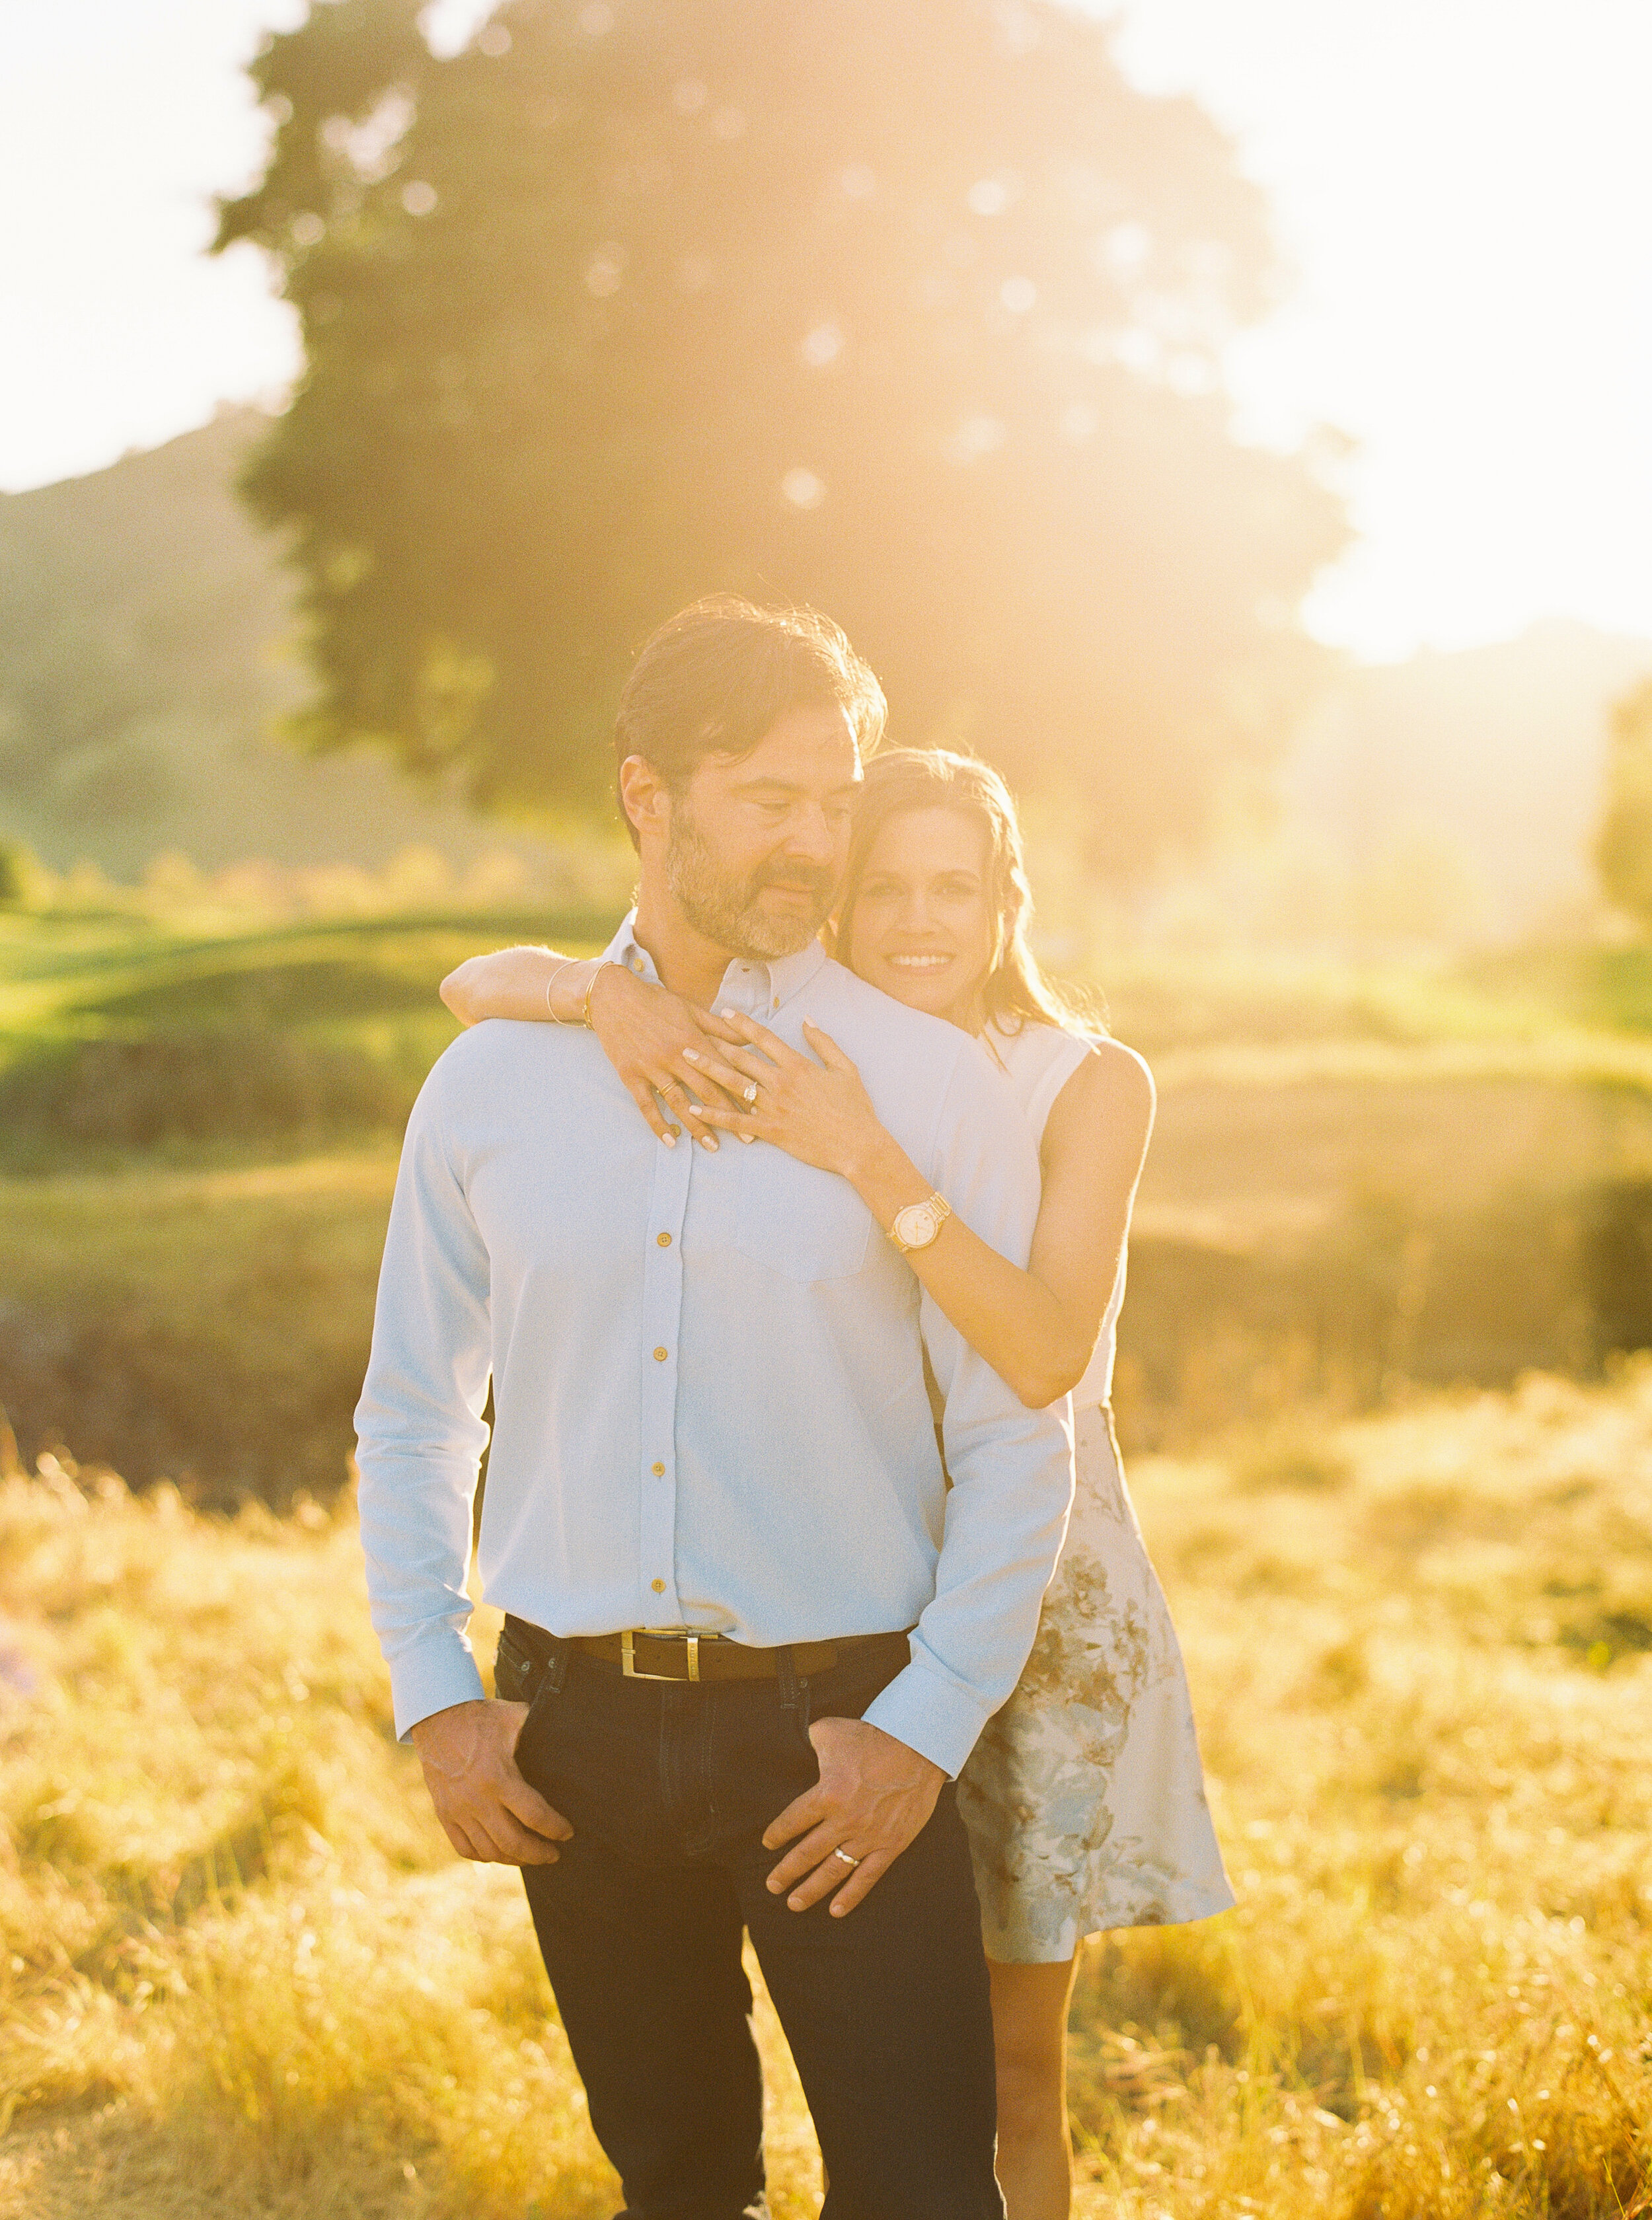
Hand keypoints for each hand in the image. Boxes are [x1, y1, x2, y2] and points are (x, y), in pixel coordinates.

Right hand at [409, 1698, 573, 1864]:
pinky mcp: (444, 1815)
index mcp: (498, 1777)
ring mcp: (458, 1811)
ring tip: (531, 1856)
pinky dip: (485, 1856)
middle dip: (539, 1853)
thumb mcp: (514, 1717)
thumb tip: (568, 1734)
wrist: (436, 1718)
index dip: (556, 1828)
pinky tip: (500, 1853)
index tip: (568, 1832)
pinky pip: (465, 1849)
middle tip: (554, 1854)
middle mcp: (476, 1800)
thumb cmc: (481, 1717)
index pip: (534, 1815)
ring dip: (514, 1859)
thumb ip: (539, 1728)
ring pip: (490, 1851)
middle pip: (513, 1843)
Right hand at [586, 967, 756, 1149]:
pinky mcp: (631, 1075)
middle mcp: (675, 1056)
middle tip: (748, 1137)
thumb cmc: (656, 1001)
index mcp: (693, 1039)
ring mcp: (652, 1067)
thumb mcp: (691, 1009)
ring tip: (713, 1146)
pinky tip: (670, 1142)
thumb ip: (720, 1028)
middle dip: (729, 1116)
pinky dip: (658, 1125)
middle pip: (707, 1091)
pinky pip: (646, 1105)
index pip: (724, 1071)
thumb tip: (749, 1038)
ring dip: (698, 1126)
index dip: (742, 1091)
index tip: (759, 1109)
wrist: (613, 996)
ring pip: (679, 1103)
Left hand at [695, 1014, 885, 1178]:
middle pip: (740, 1058)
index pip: (763, 1038)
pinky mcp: (770, 1130)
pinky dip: (714, 1114)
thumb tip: (806, 1020)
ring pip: (733, 1085)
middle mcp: (780, 1083)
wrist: (858, 1144)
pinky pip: (736, 1121)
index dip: (742, 1024)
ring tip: (685, 1058)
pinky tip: (693, 1107)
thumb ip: (824, 1042)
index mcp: (797, 1065)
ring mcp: (773, 1107)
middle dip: (713, 1044)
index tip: (724, 1013)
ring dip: (707, 1070)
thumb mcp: (846, 1068)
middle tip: (690, 1033)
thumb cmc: (855, 1107)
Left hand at [762, 1715, 944, 1915]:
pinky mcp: (891, 1844)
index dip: (778, 1834)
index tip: (768, 1844)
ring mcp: (868, 1836)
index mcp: (827, 1794)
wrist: (918, 1745)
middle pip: (807, 1853)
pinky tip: (835, 1910)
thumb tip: (802, 1743)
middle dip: (786, 1872)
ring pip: (833, 1871)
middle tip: (771, 1886)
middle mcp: (844, 1820)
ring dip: (811, 1889)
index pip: (793, 1821)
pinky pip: (867, 1876)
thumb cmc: (871, 1736)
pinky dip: (851, 1896)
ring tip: (794, 1903)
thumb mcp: (831, 1731)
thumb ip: (811, 1741)